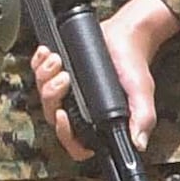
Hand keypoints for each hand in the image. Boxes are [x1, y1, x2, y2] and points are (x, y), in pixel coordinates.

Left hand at [31, 0, 177, 163]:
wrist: (127, 36)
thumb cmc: (133, 66)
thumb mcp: (142, 93)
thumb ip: (142, 118)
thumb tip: (138, 143)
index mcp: (95, 119)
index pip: (73, 142)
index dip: (64, 134)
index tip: (63, 114)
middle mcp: (78, 108)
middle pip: (51, 115)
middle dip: (52, 95)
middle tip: (65, 78)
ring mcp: (65, 90)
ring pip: (42, 93)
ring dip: (44, 76)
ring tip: (58, 61)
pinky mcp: (56, 71)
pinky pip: (37, 71)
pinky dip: (39, 62)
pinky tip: (47, 53)